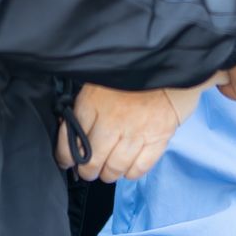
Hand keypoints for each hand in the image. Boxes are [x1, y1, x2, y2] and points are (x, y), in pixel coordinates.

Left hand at [54, 81, 207, 181]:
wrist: (170, 61)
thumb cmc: (133, 70)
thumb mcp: (100, 79)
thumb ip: (86, 103)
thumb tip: (71, 125)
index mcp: (94, 102)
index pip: (71, 139)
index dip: (65, 155)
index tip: (66, 160)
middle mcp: (112, 120)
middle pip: (92, 161)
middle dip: (87, 171)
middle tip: (88, 170)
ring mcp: (136, 131)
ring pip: (114, 168)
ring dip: (108, 174)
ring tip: (107, 171)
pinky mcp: (158, 138)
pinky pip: (139, 168)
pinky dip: (131, 172)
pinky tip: (128, 167)